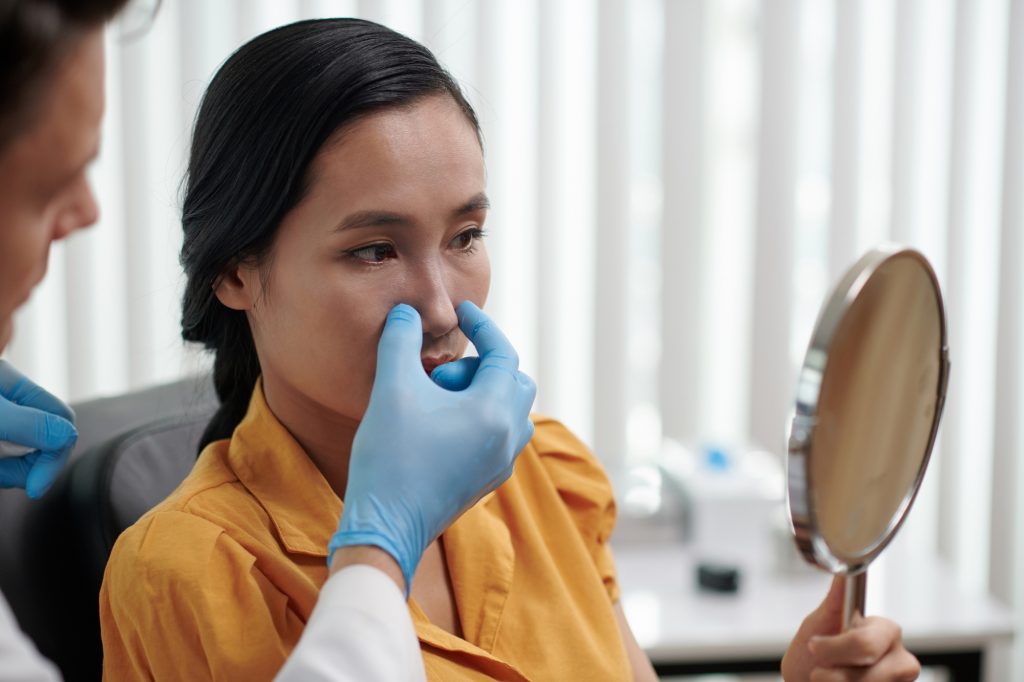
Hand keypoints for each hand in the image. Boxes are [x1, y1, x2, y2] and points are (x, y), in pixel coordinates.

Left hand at [0, 360, 77, 497]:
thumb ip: (30, 423)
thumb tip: (69, 438)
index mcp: (15, 386)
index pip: (61, 421)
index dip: (54, 456)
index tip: (35, 487)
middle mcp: (9, 403)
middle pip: (42, 442)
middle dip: (26, 467)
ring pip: (18, 455)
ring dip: (6, 471)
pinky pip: (3, 461)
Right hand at [328, 301, 535, 594]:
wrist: (385, 527)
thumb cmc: (389, 457)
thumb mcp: (391, 388)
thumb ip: (400, 340)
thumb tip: (407, 312)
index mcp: (493, 412)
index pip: (502, 354)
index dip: (483, 326)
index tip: (462, 311)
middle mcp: (507, 439)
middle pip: (515, 382)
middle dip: (481, 365)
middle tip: (438, 371)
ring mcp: (500, 464)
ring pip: (511, 412)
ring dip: (482, 393)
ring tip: (438, 398)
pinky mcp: (486, 482)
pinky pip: (499, 437)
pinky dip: (480, 418)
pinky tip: (440, 423)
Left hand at [782, 576, 919, 680]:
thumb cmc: (810, 658)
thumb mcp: (816, 626)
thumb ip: (835, 601)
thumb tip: (843, 569)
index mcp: (884, 630)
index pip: (866, 643)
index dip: (835, 649)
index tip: (814, 647)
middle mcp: (900, 658)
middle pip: (870, 674)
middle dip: (835, 675)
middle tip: (818, 671)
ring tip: (827, 680)